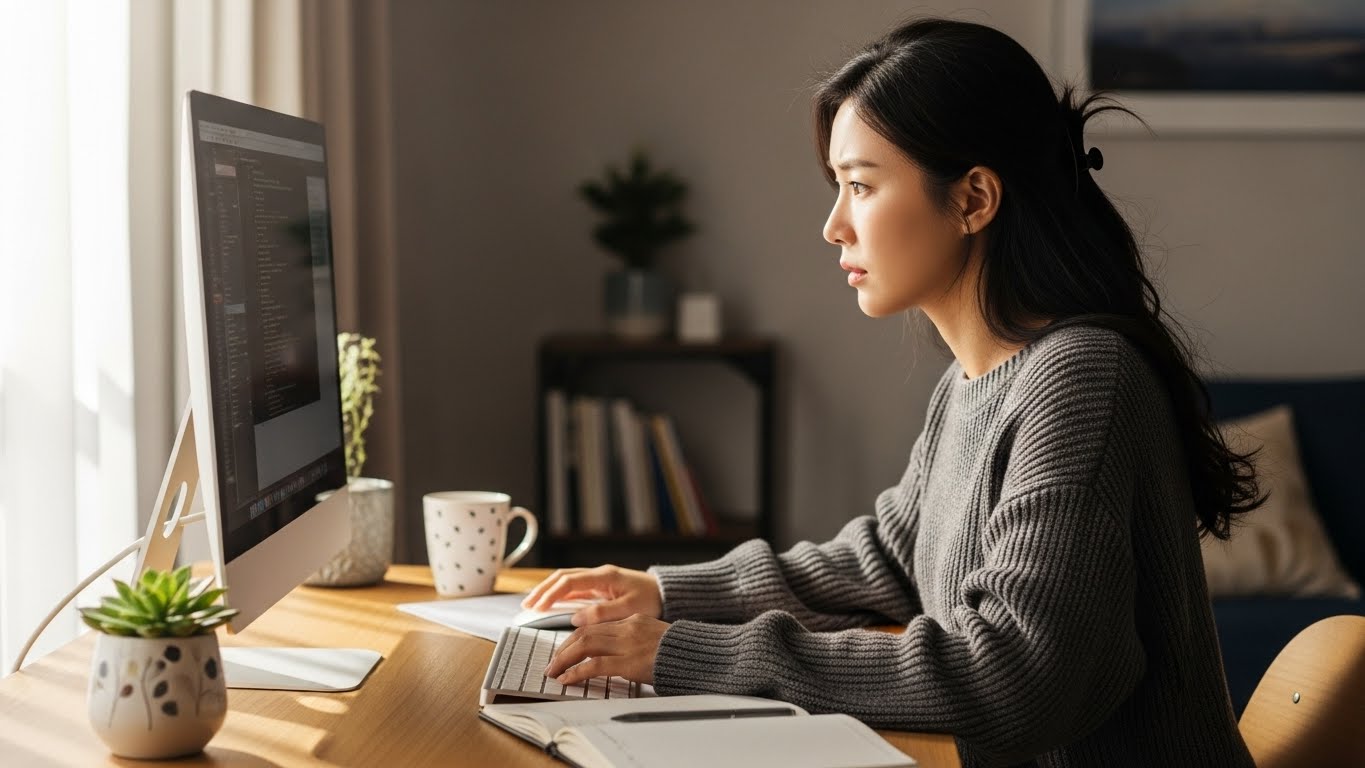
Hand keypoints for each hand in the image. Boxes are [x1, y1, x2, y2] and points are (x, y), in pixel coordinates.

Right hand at [522, 565, 662, 625]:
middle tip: (526, 605)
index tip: (537, 606)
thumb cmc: (652, 600)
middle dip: (542, 589)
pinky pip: (574, 587)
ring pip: (566, 580)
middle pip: (562, 576)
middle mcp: (598, 574)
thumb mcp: (629, 609)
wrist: (667, 593)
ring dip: (548, 590)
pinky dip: (559, 594)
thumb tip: (576, 618)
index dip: (550, 593)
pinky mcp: (600, 586)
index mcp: (604, 576)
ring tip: (532, 603)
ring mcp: (598, 579)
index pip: (569, 581)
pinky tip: (551, 603)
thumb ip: (602, 613)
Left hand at [544, 614, 668, 685]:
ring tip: (554, 672)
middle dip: (563, 648)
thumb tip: (613, 654)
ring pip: (584, 645)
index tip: (564, 649)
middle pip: (585, 633)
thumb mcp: (655, 637)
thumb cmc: (680, 652)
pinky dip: (577, 672)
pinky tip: (567, 679)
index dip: (574, 638)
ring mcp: (627, 644)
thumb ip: (633, 640)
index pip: (594, 626)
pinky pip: (594, 666)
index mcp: (632, 620)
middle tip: (552, 663)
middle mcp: (627, 628)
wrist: (698, 656)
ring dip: (564, 659)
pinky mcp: (628, 662)